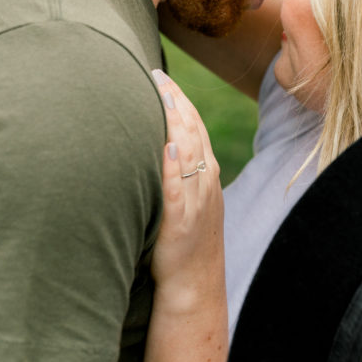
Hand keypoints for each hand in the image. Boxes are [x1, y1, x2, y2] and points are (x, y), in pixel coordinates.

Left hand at [152, 70, 223, 310]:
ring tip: (161, 99)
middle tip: (155, 75)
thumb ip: (177, 171)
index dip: (179, 100)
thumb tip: (156, 141)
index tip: (161, 76)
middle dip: (175, 102)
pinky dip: (173, 170)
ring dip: (175, 125)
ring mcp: (195, 202)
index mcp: (205, 174)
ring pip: (188, 155)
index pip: (194, 127)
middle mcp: (204, 182)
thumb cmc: (184, 242)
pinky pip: (177, 192)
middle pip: (192, 133)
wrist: (196, 286)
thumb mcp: (188, 200)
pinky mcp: (181, 223)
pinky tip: (165, 149)